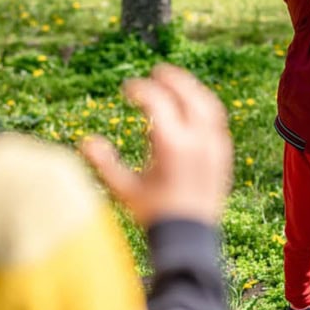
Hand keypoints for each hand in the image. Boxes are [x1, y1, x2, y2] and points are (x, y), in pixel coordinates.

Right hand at [81, 64, 231, 227]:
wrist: (191, 237)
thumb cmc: (155, 214)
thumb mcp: (125, 190)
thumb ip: (104, 164)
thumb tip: (85, 141)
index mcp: (172, 145)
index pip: (157, 101)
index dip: (140, 89)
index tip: (127, 89)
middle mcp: (198, 141)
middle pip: (187, 94)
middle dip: (171, 79)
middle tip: (156, 71)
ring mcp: (215, 146)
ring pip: (207, 104)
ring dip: (191, 88)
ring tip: (176, 83)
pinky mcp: (224, 154)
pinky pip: (217, 120)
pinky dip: (204, 106)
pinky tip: (193, 107)